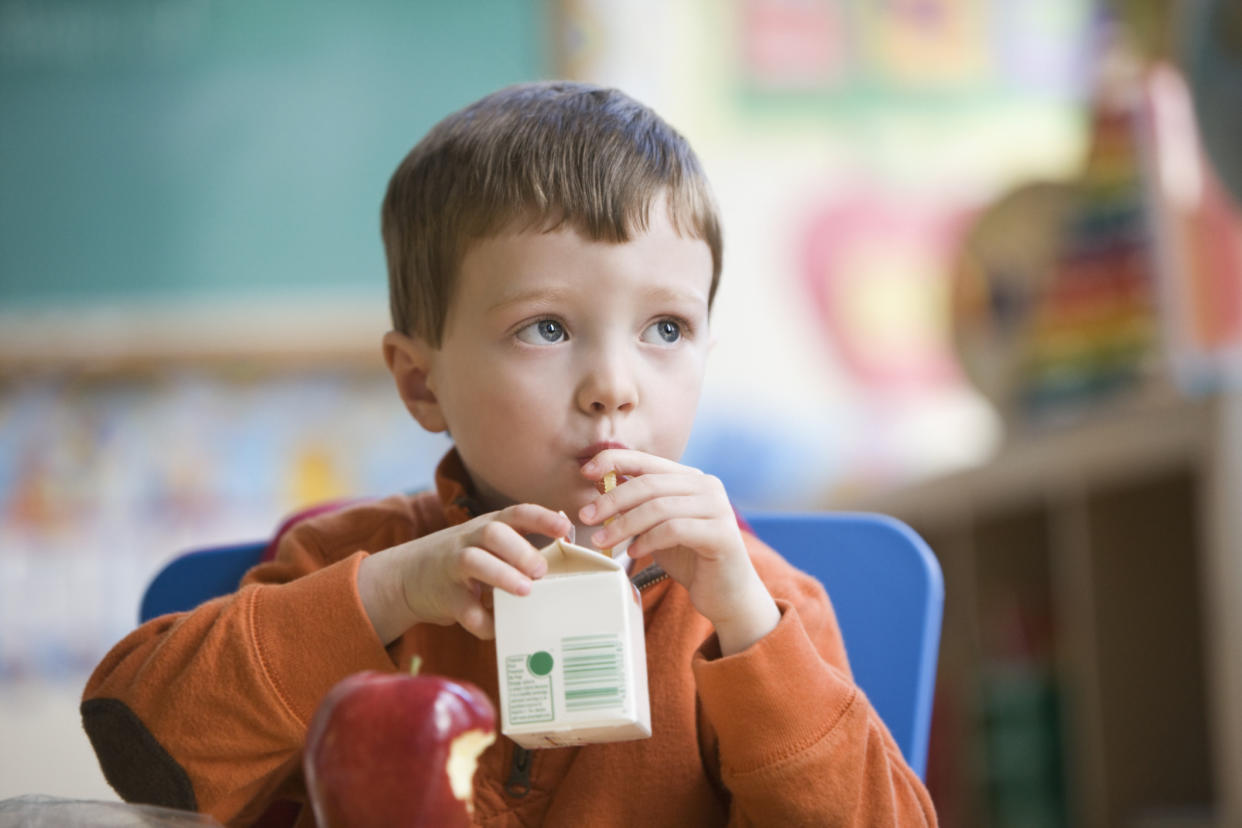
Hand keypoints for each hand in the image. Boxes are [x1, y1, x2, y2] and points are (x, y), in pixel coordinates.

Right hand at [358, 504, 570, 643]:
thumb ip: (521, 545)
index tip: (566, 529)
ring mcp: (453, 566)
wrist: (407, 577)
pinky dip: (483, 621)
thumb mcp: (487, 544)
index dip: (542, 518)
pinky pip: (464, 609)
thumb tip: (571, 551)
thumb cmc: (464, 561)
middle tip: (541, 570)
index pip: (517, 513)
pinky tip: (498, 628)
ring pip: (474, 561)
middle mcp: (470, 540)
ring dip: (501, 575)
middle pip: (494, 533)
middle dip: (520, 550)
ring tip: (525, 591)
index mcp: (488, 526)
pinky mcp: (443, 596)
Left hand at [578, 449, 778, 654]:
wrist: (727, 595)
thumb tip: (600, 486)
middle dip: (612, 499)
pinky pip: (675, 530)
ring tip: (601, 541)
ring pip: (659, 507)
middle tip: (586, 516)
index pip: (648, 461)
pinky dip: (648, 540)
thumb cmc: (689, 559)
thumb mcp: (657, 527)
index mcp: (691, 478)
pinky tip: (634, 552)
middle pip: (650, 484)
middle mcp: (708, 486)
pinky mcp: (722, 534)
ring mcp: (718, 508)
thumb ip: (638, 506)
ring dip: (624, 523)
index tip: (586, 472)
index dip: (615, 461)